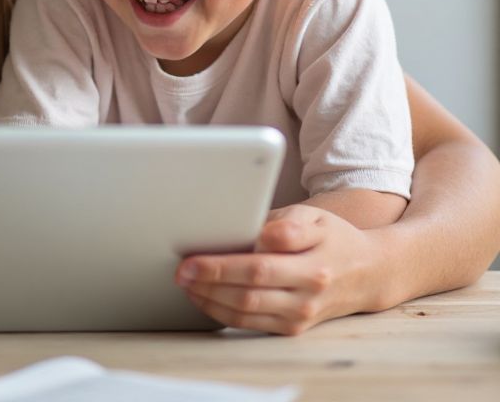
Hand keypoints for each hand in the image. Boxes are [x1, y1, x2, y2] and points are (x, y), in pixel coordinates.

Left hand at [175, 204, 385, 334]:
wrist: (367, 273)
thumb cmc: (332, 237)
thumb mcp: (315, 218)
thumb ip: (286, 226)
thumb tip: (259, 236)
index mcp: (313, 265)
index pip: (259, 267)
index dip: (221, 266)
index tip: (192, 259)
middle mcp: (307, 295)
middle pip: (248, 294)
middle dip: (207, 284)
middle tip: (179, 272)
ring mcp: (300, 316)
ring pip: (247, 314)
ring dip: (210, 301)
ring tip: (185, 284)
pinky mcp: (293, 328)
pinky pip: (251, 324)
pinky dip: (223, 313)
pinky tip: (203, 298)